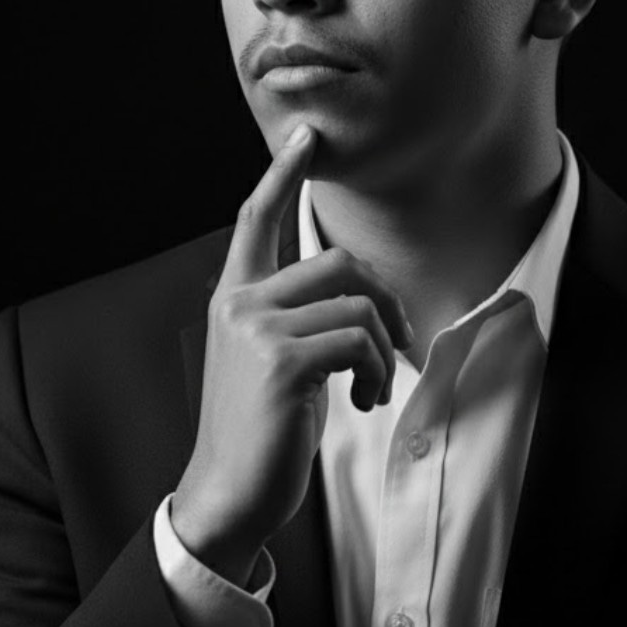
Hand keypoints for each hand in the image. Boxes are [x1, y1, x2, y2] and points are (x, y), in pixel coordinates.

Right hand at [171, 122, 413, 586]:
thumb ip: (300, 317)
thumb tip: (365, 301)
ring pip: (358, 304)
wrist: (228, 492)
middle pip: (339, 261)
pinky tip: (362, 401)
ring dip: (384, 350)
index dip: (282, 173)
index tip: (305, 135)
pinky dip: (378, 372)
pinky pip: (360, 341)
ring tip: (372, 387)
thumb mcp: (273, 359)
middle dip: (385, 298)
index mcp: (236, 297)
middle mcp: (241, 303)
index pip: (257, 219)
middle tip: (399, 341)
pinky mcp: (282, 361)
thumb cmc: (260, 426)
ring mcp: (258, 329)